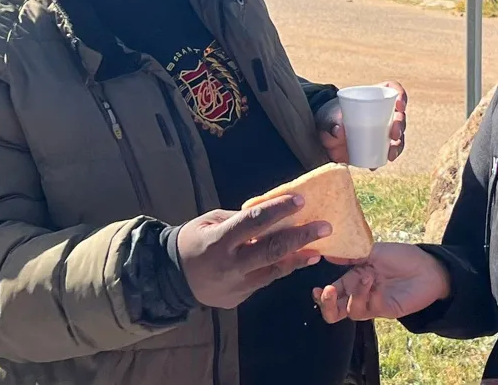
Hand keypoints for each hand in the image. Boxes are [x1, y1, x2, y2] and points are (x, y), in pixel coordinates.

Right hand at [176, 194, 330, 308]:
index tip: (301, 200)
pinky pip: (265, 280)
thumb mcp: (210, 221)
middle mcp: (230, 265)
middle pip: (272, 250)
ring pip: (274, 270)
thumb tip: (271, 214)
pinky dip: (283, 268)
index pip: (254, 221)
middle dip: (301, 237)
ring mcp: (236, 285)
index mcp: (219, 240)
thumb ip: (240, 219)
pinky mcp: (239, 297)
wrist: (172, 278)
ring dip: (299, 257)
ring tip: (319, 247)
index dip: (278, 210)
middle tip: (325, 227)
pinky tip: (299, 259)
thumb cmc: (193, 240)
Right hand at [312, 242, 449, 322]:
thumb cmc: (401, 256)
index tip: (317, 288)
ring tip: (367, 277)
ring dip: (353, 294)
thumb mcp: (373, 250)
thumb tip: (328, 252)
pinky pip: (366, 309)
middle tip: (327, 292)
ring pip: (349, 312)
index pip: (331, 290)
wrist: (427, 268)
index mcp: (353, 277)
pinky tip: (375, 283)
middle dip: (326, 305)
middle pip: (334, 310)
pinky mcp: (382, 310)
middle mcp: (359, 292)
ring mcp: (370, 302)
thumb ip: (351, 254)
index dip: (321, 294)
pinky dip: (366, 295)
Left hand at [317, 81, 406, 165]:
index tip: (399, 105)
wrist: (324, 134)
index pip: (393, 89)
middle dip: (400, 125)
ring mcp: (382, 131)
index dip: (400, 95)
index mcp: (374, 96)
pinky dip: (383, 159)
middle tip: (394, 134)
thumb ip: (331, 121)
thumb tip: (338, 130)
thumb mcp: (327, 115)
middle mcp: (383, 113)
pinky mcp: (378, 147)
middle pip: (399, 115)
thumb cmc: (329, 117)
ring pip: (398, 136)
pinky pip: (387, 152)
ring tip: (390, 154)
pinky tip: (375, 165)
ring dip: (398, 145)